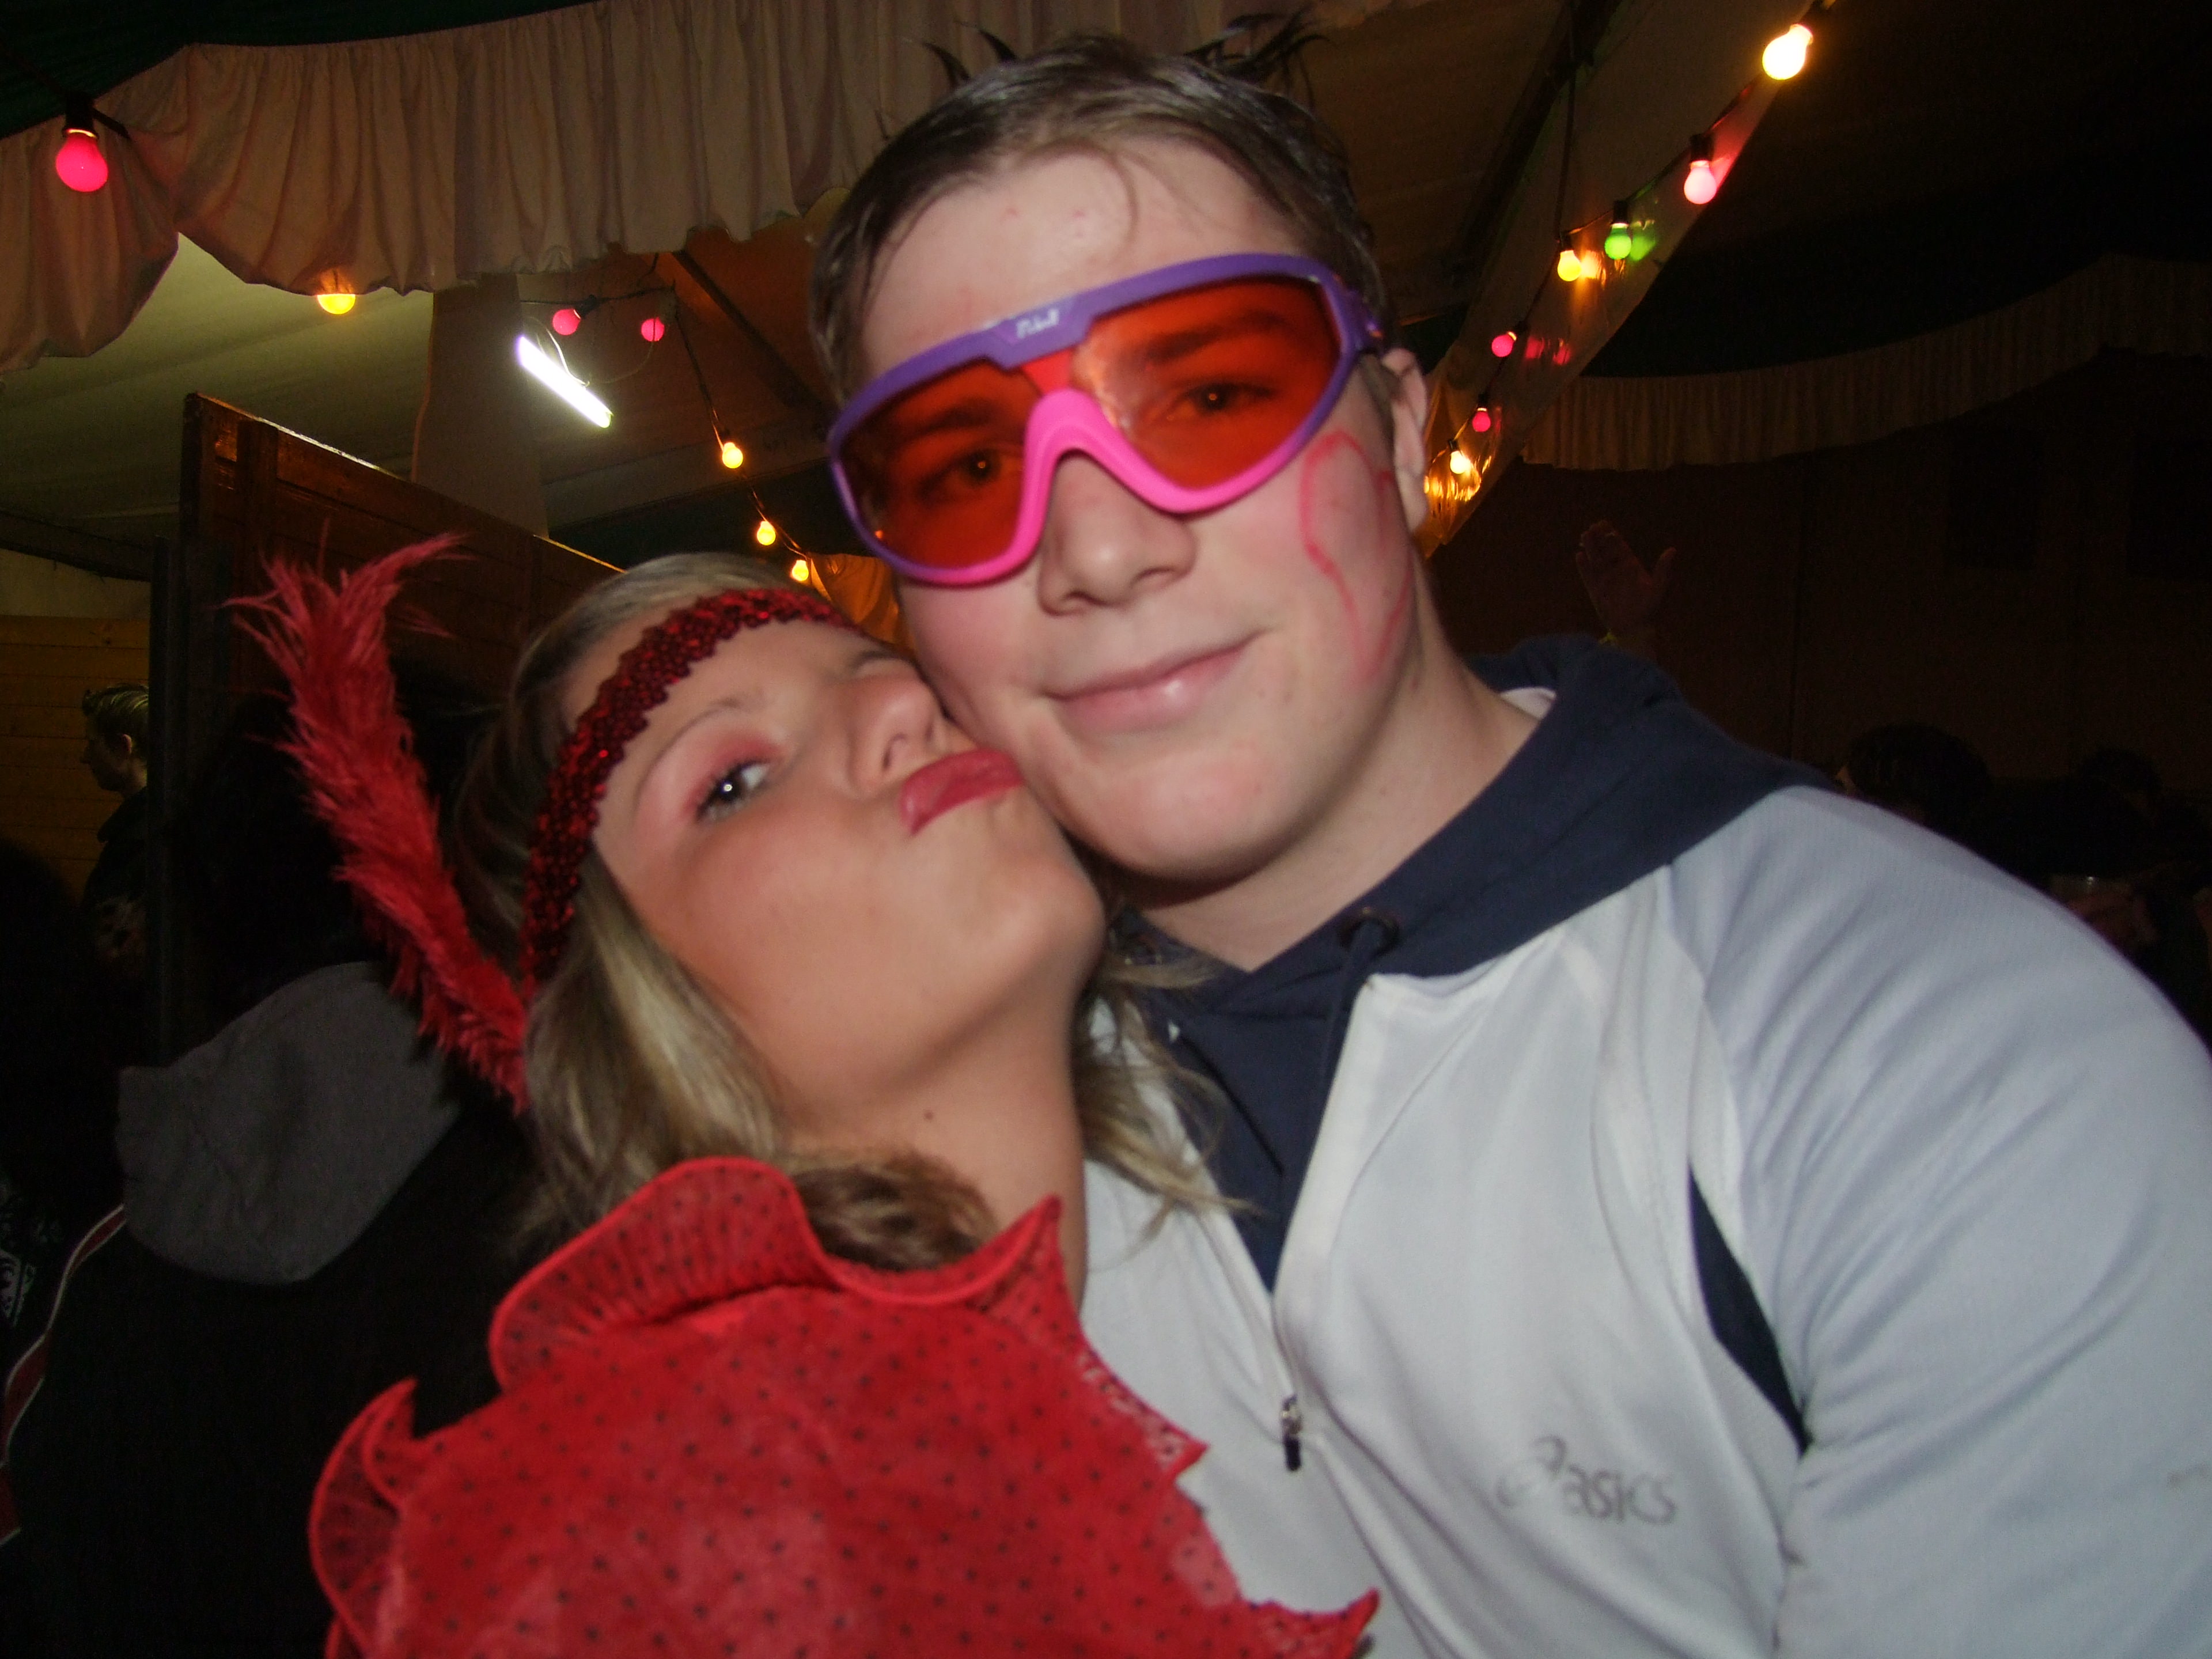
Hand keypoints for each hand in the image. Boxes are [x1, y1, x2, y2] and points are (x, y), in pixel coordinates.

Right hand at [1575, 521, 1675, 648]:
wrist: (1635, 630)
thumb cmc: (1650, 611)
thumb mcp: (1659, 589)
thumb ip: (1663, 570)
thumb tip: (1672, 550)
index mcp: (1632, 567)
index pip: (1620, 547)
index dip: (1612, 536)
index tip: (1606, 526)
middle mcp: (1617, 571)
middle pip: (1605, 551)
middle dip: (1598, 538)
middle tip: (1592, 527)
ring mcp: (1605, 581)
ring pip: (1595, 560)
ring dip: (1590, 548)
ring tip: (1583, 536)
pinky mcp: (1596, 592)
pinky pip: (1588, 577)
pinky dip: (1583, 567)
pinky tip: (1579, 556)